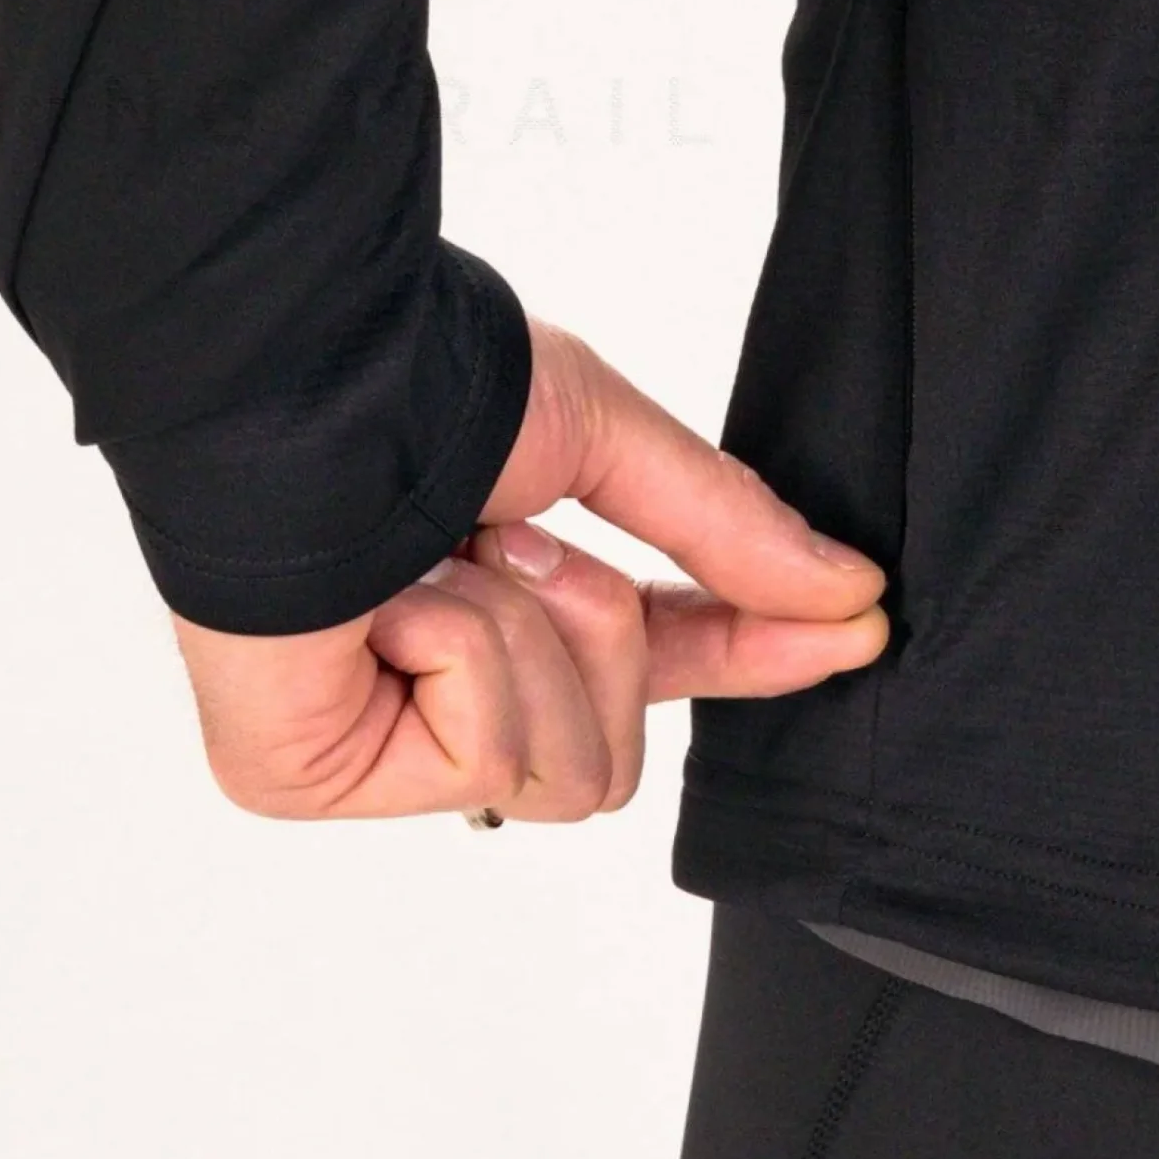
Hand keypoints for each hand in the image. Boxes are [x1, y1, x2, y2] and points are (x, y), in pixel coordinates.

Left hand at [170, 316, 889, 822]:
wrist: (311, 388)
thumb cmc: (426, 385)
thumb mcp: (602, 434)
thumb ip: (724, 528)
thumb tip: (848, 591)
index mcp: (504, 593)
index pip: (649, 663)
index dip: (744, 653)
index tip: (853, 629)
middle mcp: (433, 679)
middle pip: (612, 758)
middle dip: (599, 631)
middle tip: (521, 543)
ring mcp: (369, 738)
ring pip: (562, 771)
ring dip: (529, 637)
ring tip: (446, 560)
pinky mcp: (305, 773)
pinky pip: (480, 763)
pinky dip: (463, 653)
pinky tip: (389, 603)